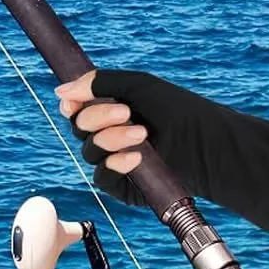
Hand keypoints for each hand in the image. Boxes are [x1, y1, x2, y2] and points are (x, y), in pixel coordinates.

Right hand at [54, 68, 268, 241]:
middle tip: (127, 111)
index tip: (75, 101)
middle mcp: (110, 133)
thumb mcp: (140, 87)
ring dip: (111, 138)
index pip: (76, 107)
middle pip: (78, 127)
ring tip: (142, 133)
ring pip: (89, 151)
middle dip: (97, 117)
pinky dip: (114, 164)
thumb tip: (60, 91)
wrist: (208, 145)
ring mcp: (115, 159)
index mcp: (112, 107)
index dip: (73, 104)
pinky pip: (101, 176)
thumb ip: (100, 84)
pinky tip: (135, 158)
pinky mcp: (123, 184)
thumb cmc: (180, 112)